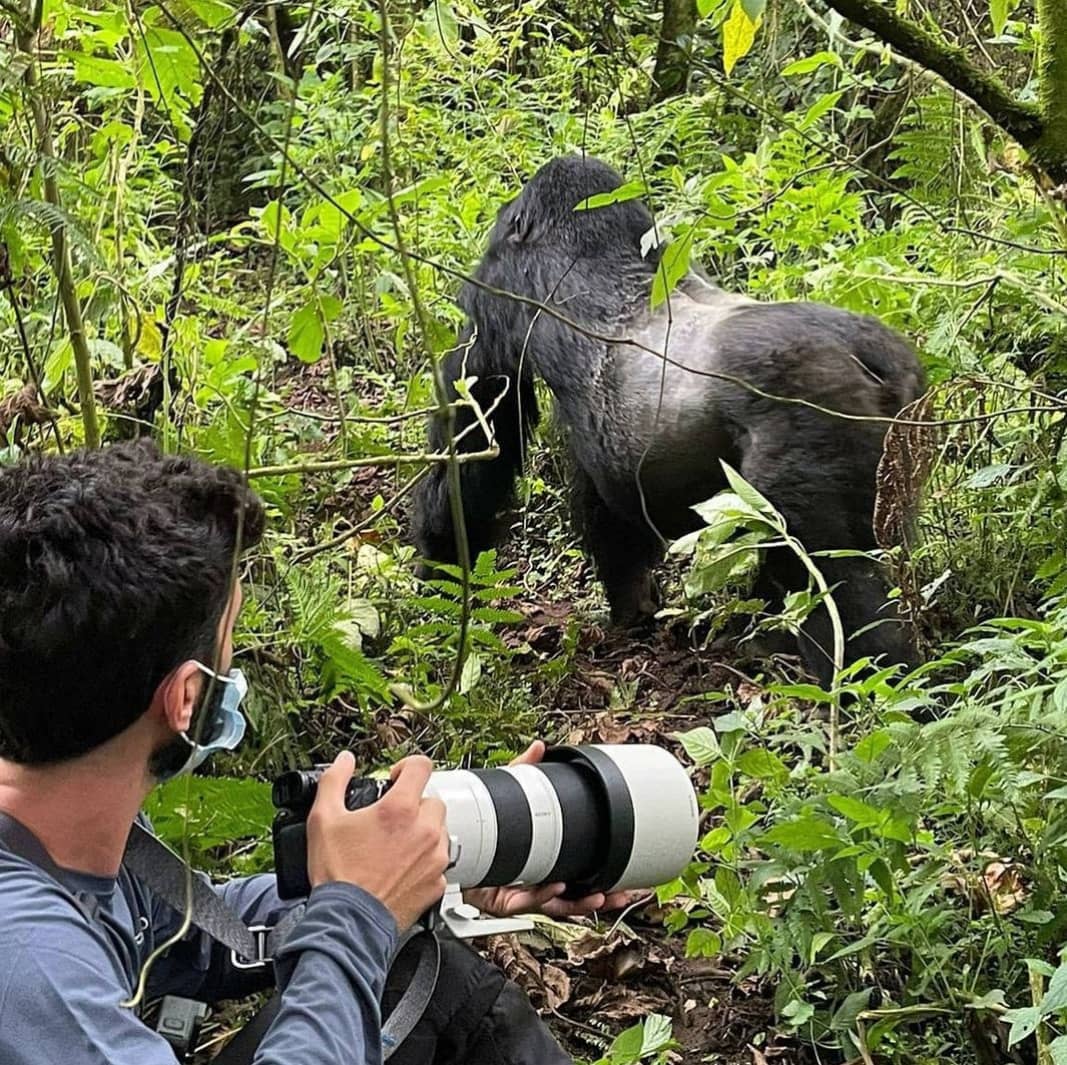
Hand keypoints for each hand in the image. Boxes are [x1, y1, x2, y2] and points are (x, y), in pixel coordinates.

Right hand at [307, 751, 448, 930]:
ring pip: (439, 830)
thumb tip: (344, 761)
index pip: (421, 766)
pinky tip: (402, 868)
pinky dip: (425, 861)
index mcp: (400, 809)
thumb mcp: (323, 820)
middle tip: (391, 819)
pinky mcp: (438, 882)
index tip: (397, 778)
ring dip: (422, 831)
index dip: (407, 767)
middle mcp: (424, 830)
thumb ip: (334, 781)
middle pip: (431, 800)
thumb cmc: (338, 876)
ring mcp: (434, 857)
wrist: (348, 923)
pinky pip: (439, 861)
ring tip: (395, 845)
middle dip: (413, 805)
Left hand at [463, 740, 650, 918]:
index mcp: (542, 861)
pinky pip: (529, 903)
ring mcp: (522, 893)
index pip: (577, 873)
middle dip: (600, 896)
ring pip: (558, 906)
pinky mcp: (505, 901)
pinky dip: (545, 895)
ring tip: (596, 894)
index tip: (621, 876)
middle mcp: (535, 880)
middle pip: (575, 895)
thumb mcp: (505, 796)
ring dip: (580, 903)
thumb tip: (537, 749)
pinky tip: (558, 887)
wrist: (449, 847)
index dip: (599, 877)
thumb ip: (522, 772)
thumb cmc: (478, 830)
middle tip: (620, 893)